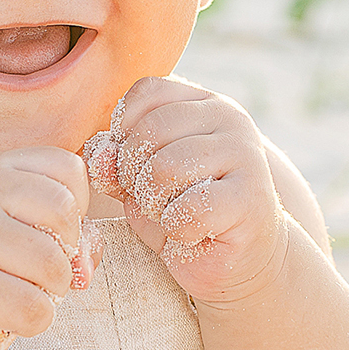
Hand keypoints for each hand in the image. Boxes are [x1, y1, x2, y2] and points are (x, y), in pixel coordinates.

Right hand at [0, 148, 92, 349]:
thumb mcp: (29, 230)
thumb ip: (74, 234)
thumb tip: (83, 268)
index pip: (69, 170)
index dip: (76, 210)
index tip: (47, 232)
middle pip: (64, 212)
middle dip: (66, 253)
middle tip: (38, 271)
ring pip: (52, 264)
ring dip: (52, 291)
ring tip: (23, 292)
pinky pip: (34, 307)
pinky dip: (35, 321)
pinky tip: (9, 315)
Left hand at [84, 79, 287, 305]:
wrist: (238, 258)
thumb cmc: (185, 214)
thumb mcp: (139, 184)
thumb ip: (114, 165)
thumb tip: (98, 154)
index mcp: (203, 103)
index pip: (148, 91)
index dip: (123, 132)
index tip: (131, 167)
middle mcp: (229, 118)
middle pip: (152, 130)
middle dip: (133, 173)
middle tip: (148, 201)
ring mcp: (245, 154)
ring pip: (167, 167)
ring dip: (154, 203)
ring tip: (168, 216)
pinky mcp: (250, 196)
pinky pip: (190, 207)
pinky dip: (177, 228)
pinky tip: (191, 233)